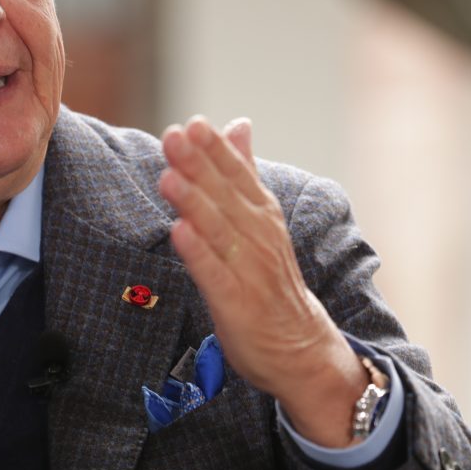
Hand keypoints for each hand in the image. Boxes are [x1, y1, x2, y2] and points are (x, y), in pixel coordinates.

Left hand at [158, 116, 377, 447]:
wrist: (300, 346)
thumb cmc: (271, 278)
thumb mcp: (261, 217)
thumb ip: (244, 170)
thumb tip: (238, 123)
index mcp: (260, 213)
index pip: (237, 174)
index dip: (214, 149)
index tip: (193, 123)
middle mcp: (257, 236)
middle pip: (224, 196)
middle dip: (198, 165)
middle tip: (174, 137)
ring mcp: (248, 269)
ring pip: (218, 230)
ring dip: (194, 202)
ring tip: (170, 176)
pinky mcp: (237, 302)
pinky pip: (215, 274)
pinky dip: (198, 254)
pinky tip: (179, 233)